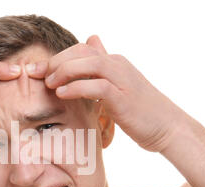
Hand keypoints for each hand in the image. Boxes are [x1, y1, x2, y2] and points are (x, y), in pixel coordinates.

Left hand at [26, 35, 186, 152]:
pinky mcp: (124, 98)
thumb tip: (92, 41)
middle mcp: (118, 65)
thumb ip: (103, 67)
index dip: (57, 57)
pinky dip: (77, 87)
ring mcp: (122, 80)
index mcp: (115, 62)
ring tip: (48, 83)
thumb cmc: (141, 111)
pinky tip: (61, 94)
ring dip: (63, 71)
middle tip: (36, 75)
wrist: (168, 128)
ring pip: (88, 64)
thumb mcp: (120, 86)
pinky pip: (97, 86)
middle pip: (81, 51)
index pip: (81, 49)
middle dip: (54, 61)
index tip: (38, 71)